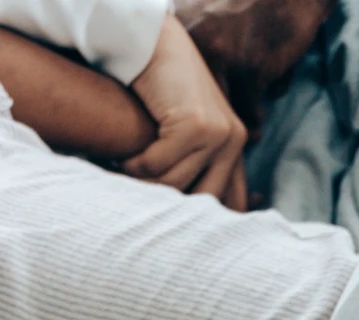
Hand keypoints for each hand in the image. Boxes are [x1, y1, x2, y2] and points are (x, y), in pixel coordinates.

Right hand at [126, 14, 247, 208]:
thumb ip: (195, 168)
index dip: (205, 226)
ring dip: (143, 185)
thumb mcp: (186, 135)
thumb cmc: (162, 95)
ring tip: (126, 176)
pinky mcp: (194, 126)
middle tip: (142, 206)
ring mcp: (217, 133)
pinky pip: (156, 166)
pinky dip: (134, 166)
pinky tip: (123, 158)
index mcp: (235, 148)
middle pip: (199, 202)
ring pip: (174, 185)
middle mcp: (233, 142)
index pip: (231, 203)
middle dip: (167, 207)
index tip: (176, 235)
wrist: (154, 46)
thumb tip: (190, 227)